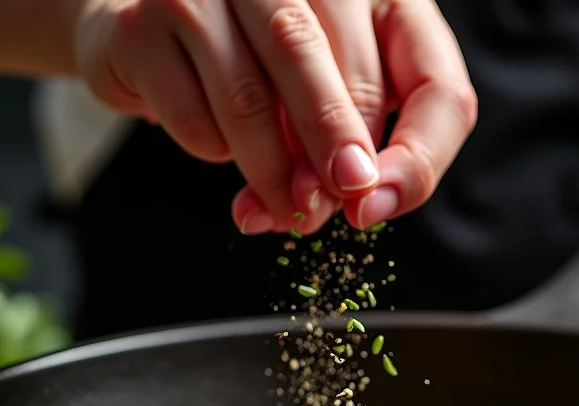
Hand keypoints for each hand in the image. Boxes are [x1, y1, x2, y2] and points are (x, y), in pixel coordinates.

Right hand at [70, 0, 475, 235]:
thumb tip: (356, 208)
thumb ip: (350, 149)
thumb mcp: (322, 101)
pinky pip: (196, 114)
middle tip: (320, 212)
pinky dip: (211, 151)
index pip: (433, 80)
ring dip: (274, 175)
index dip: (417, 157)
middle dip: (336, 165)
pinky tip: (214, 144)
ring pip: (261, 99)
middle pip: (347, 80)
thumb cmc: (254, 67)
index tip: (378, 206)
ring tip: (278, 210)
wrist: (146, 32)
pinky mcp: (145, 20)